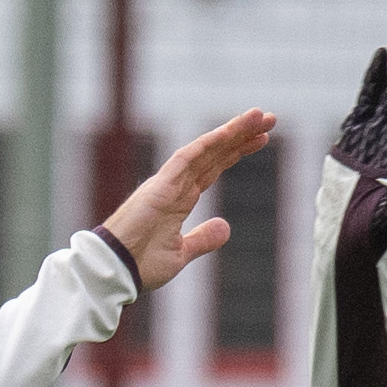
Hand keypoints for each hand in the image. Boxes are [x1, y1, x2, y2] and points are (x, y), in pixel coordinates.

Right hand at [101, 109, 284, 294]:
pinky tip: (229, 132)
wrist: (116, 271)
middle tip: (270, 118)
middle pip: (214, 153)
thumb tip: (225, 227)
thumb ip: (203, 239)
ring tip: (260, 116)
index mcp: (179, 198)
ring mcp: (167, 182)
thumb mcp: (181, 253)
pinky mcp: (160, 186)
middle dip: (241, 135)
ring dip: (232, 131)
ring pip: (205, 149)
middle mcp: (175, 184)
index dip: (236, 151)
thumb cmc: (140, 265)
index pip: (213, 167)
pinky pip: (187, 158)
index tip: (261, 139)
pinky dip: (209, 143)